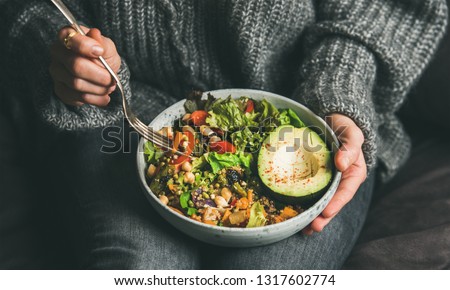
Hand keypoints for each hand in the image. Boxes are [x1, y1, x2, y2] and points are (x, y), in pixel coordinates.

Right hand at [49, 26, 120, 106]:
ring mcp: (57, 72)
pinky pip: (76, 97)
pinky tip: (104, 97)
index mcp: (67, 36)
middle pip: (75, 66)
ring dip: (98, 89)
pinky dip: (95, 99)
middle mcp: (57, 53)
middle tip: (111, 79)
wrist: (103, 74)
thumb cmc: (103, 56)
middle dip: (98, 75)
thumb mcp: (107, 47)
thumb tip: (95, 34)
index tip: (100, 52)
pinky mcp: (60, 90)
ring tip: (110, 87)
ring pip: (76, 84)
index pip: (70, 39)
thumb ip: (102, 43)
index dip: (85, 46)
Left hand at [302, 113, 366, 234]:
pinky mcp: (313, 178)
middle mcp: (340, 181)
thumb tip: (342, 163)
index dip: (336, 204)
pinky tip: (293, 213)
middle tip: (312, 227)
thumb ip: (350, 147)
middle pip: (332, 203)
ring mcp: (326, 181)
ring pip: (320, 202)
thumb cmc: (345, 127)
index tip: (326, 212)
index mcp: (353, 173)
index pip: (345, 192)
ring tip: (302, 228)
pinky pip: (308, 192)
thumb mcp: (352, 134)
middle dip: (322, 217)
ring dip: (312, 216)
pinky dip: (302, 204)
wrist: (331, 120)